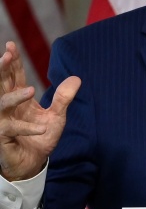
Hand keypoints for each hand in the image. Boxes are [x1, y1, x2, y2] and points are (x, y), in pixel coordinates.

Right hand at [0, 41, 80, 180]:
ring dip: (15, 97)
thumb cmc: (41, 137)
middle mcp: (8, 108)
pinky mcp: (3, 139)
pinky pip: (11, 130)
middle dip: (2, 70)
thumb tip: (76, 78)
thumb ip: (64, 97)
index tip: (11, 45)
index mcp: (19, 99)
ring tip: (31, 90)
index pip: (13, 76)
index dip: (12, 61)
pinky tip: (42, 128)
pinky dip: (27, 128)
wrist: (34, 163)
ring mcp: (3, 122)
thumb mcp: (57, 116)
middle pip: (1, 85)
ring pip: (1, 105)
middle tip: (6, 55)